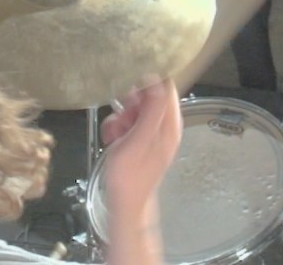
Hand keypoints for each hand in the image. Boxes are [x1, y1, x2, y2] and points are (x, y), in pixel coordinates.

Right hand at [100, 80, 180, 216]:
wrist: (124, 204)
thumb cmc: (130, 175)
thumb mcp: (139, 139)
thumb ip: (150, 110)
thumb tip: (156, 79)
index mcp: (170, 124)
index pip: (167, 88)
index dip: (149, 83)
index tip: (132, 89)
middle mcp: (164, 126)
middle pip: (149, 97)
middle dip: (130, 103)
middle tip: (121, 115)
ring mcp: (152, 132)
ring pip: (136, 108)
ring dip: (120, 116)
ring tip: (115, 133)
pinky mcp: (140, 139)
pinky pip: (129, 121)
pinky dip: (118, 127)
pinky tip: (112, 139)